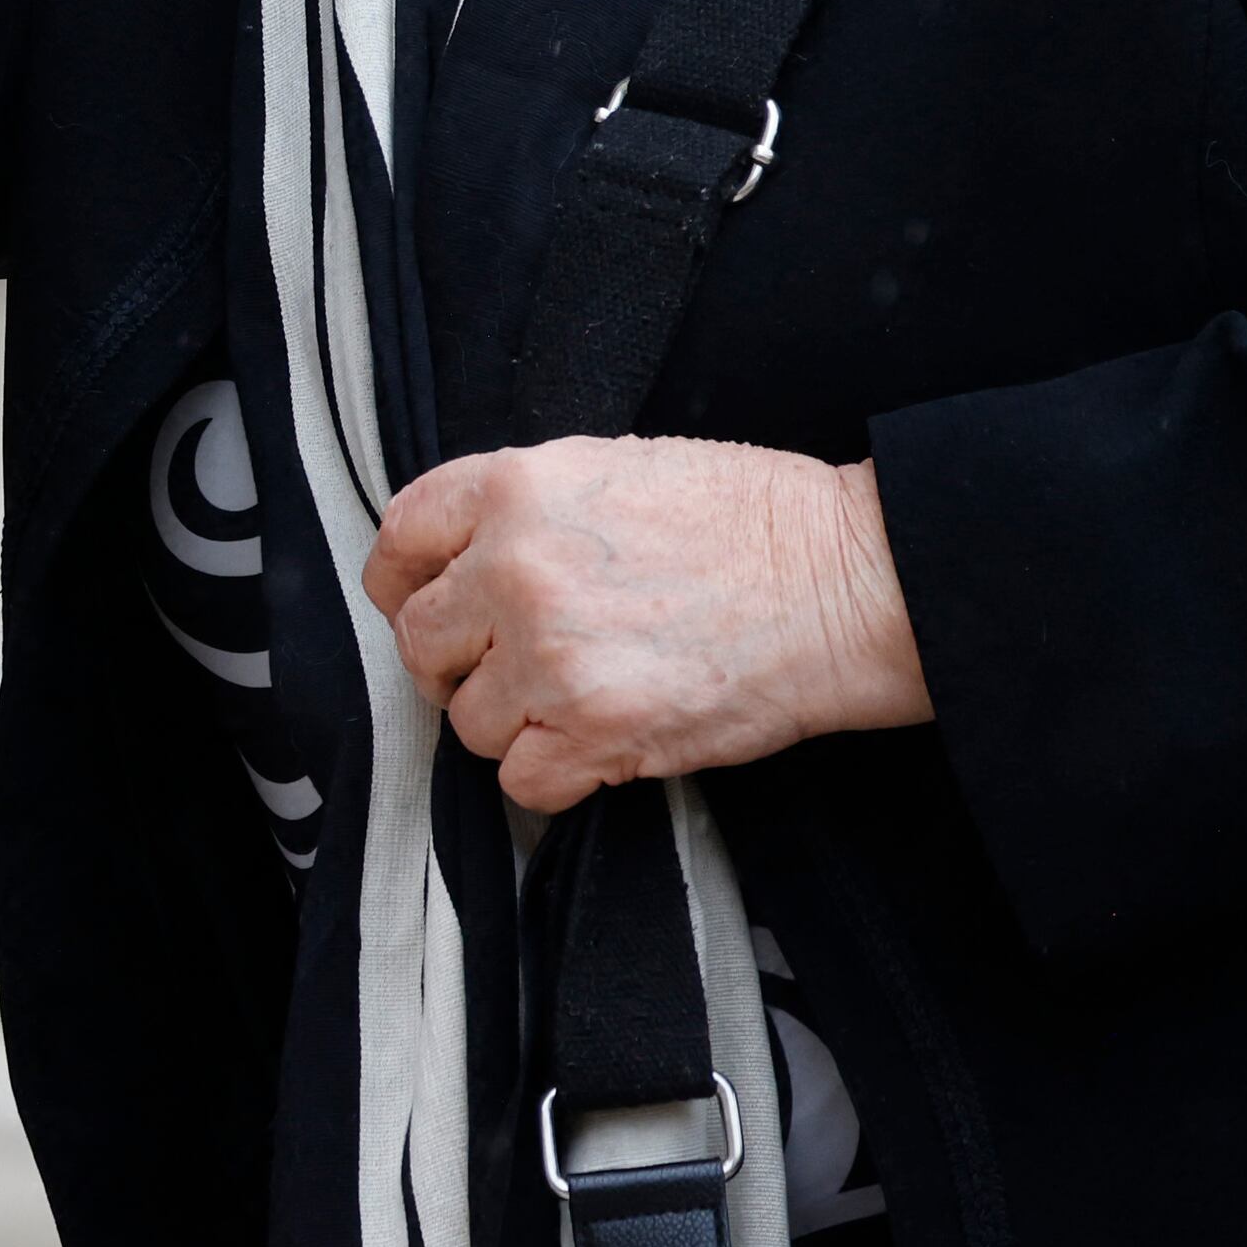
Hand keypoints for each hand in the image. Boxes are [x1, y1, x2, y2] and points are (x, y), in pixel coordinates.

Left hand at [360, 442, 931, 813]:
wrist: (845, 580)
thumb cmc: (757, 521)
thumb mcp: (621, 465)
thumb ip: (529, 509)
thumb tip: (467, 564)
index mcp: (520, 488)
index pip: (400, 541)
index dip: (403, 584)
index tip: (422, 606)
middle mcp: (518, 569)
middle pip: (421, 643)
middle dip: (460, 662)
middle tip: (516, 664)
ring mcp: (551, 656)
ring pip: (468, 722)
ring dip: (516, 721)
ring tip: (586, 695)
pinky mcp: (594, 732)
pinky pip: (519, 782)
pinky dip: (555, 775)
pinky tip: (604, 740)